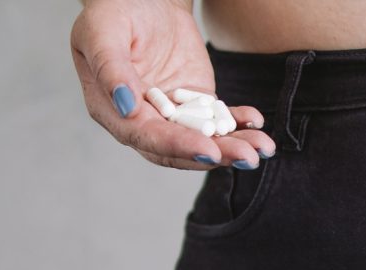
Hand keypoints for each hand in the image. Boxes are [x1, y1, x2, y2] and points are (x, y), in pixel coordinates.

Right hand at [70, 0, 275, 169]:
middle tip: (247, 157)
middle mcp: (143, 120)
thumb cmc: (115, 10)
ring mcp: (173, 114)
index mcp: (112, 110)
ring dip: (234, 146)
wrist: (145, 0)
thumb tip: (127, 106)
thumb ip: (110, 67)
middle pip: (180, 148)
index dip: (178, 147)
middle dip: (215, 154)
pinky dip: (240, 124)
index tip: (208, 151)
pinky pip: (220, 120)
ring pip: (204, 139)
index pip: (146, 138)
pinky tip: (257, 123)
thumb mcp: (102, 31)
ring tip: (263, 148)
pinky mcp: (197, 103)